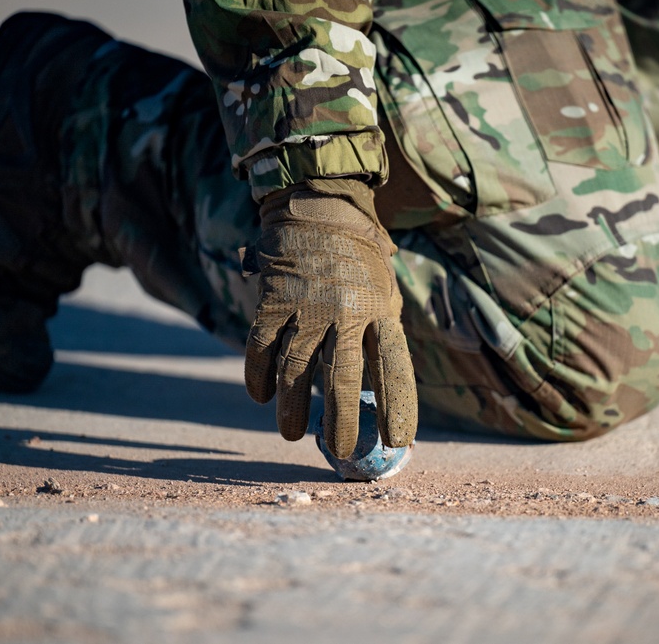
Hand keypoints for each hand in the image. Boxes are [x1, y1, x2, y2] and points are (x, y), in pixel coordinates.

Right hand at [243, 178, 417, 457]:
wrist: (320, 207)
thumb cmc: (360, 262)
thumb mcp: (385, 294)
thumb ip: (380, 339)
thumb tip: (376, 397)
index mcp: (380, 311)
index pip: (394, 369)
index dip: (397, 408)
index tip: (398, 442)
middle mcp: (345, 312)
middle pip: (344, 378)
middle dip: (342, 421)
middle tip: (340, 450)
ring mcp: (305, 306)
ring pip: (296, 370)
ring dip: (293, 408)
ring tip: (293, 434)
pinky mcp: (272, 300)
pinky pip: (261, 348)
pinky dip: (259, 375)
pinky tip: (262, 396)